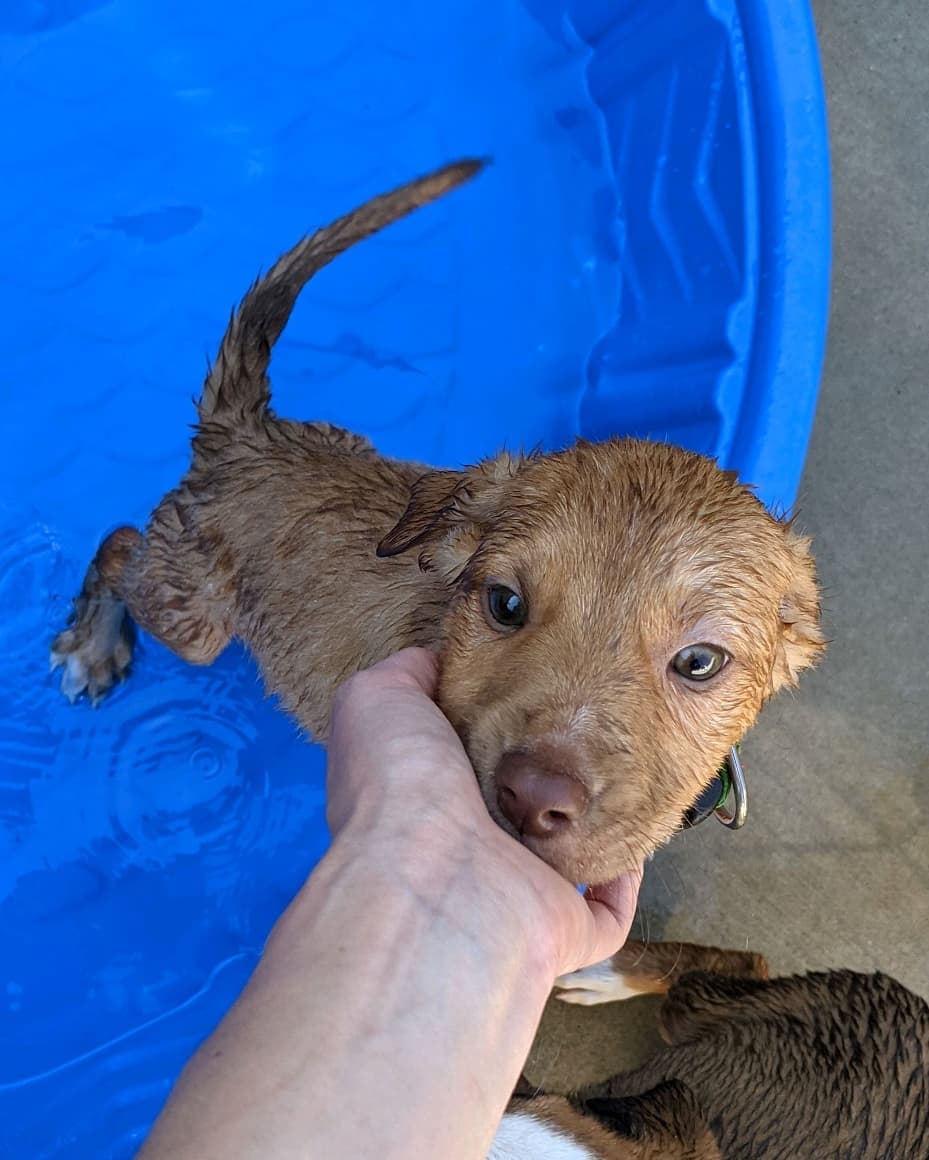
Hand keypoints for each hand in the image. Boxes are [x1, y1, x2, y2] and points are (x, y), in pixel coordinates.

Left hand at [326, 648, 641, 979]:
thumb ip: (406, 676)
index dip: (498, 729)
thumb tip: (434, 665)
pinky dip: (625, 878)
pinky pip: (607, 911)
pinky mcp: (564, 932)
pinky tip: (641, 829)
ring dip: (592, 823)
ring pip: (563, 860)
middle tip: (596, 728)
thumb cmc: (399, 781)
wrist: (432, 876)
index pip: (466, 764)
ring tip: (627, 770)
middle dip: (551, 775)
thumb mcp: (376, 699)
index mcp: (426, 798)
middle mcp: (467, 851)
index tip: (538, 689)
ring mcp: (516, 896)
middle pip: (518, 810)